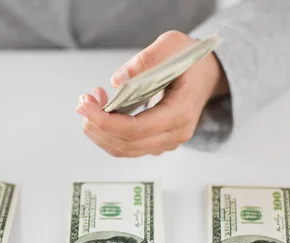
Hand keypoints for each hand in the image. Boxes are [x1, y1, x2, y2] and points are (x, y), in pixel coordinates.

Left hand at [76, 30, 228, 156]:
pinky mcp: (155, 142)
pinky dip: (108, 131)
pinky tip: (102, 110)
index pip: (137, 129)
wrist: (206, 75)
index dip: (106, 122)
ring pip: (123, 149)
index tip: (86, 107)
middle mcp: (174, 134)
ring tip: (90, 103)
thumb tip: (118, 80)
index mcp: (181, 113)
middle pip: (126, 144)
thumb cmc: (191, 60)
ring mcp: (165, 142)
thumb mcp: (173, 45)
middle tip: (83, 102)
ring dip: (99, 130)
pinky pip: (126, 145)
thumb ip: (147, 60)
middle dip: (97, 125)